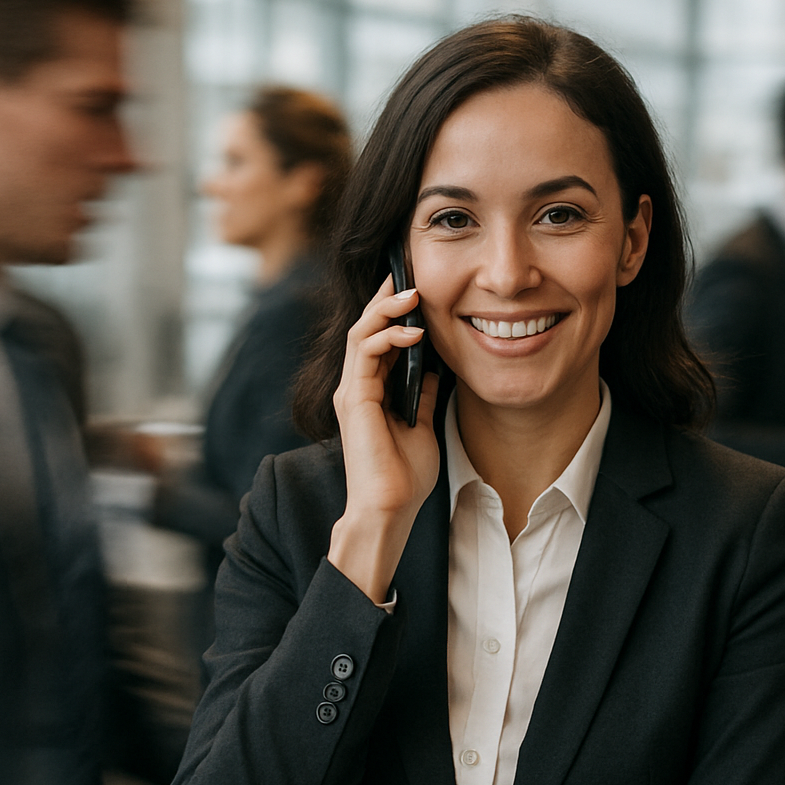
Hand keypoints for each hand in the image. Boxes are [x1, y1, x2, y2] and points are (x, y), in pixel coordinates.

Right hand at [328, 276, 439, 602]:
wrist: (389, 509)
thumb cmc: (404, 476)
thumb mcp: (422, 426)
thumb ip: (421, 396)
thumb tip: (432, 369)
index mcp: (370, 392)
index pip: (376, 340)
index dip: (392, 313)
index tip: (414, 289)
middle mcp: (356, 387)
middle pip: (365, 328)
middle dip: (385, 299)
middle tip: (408, 276)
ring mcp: (352, 392)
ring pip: (360, 333)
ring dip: (385, 310)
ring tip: (411, 293)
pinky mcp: (354, 399)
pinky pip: (365, 353)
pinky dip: (387, 336)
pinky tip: (413, 331)